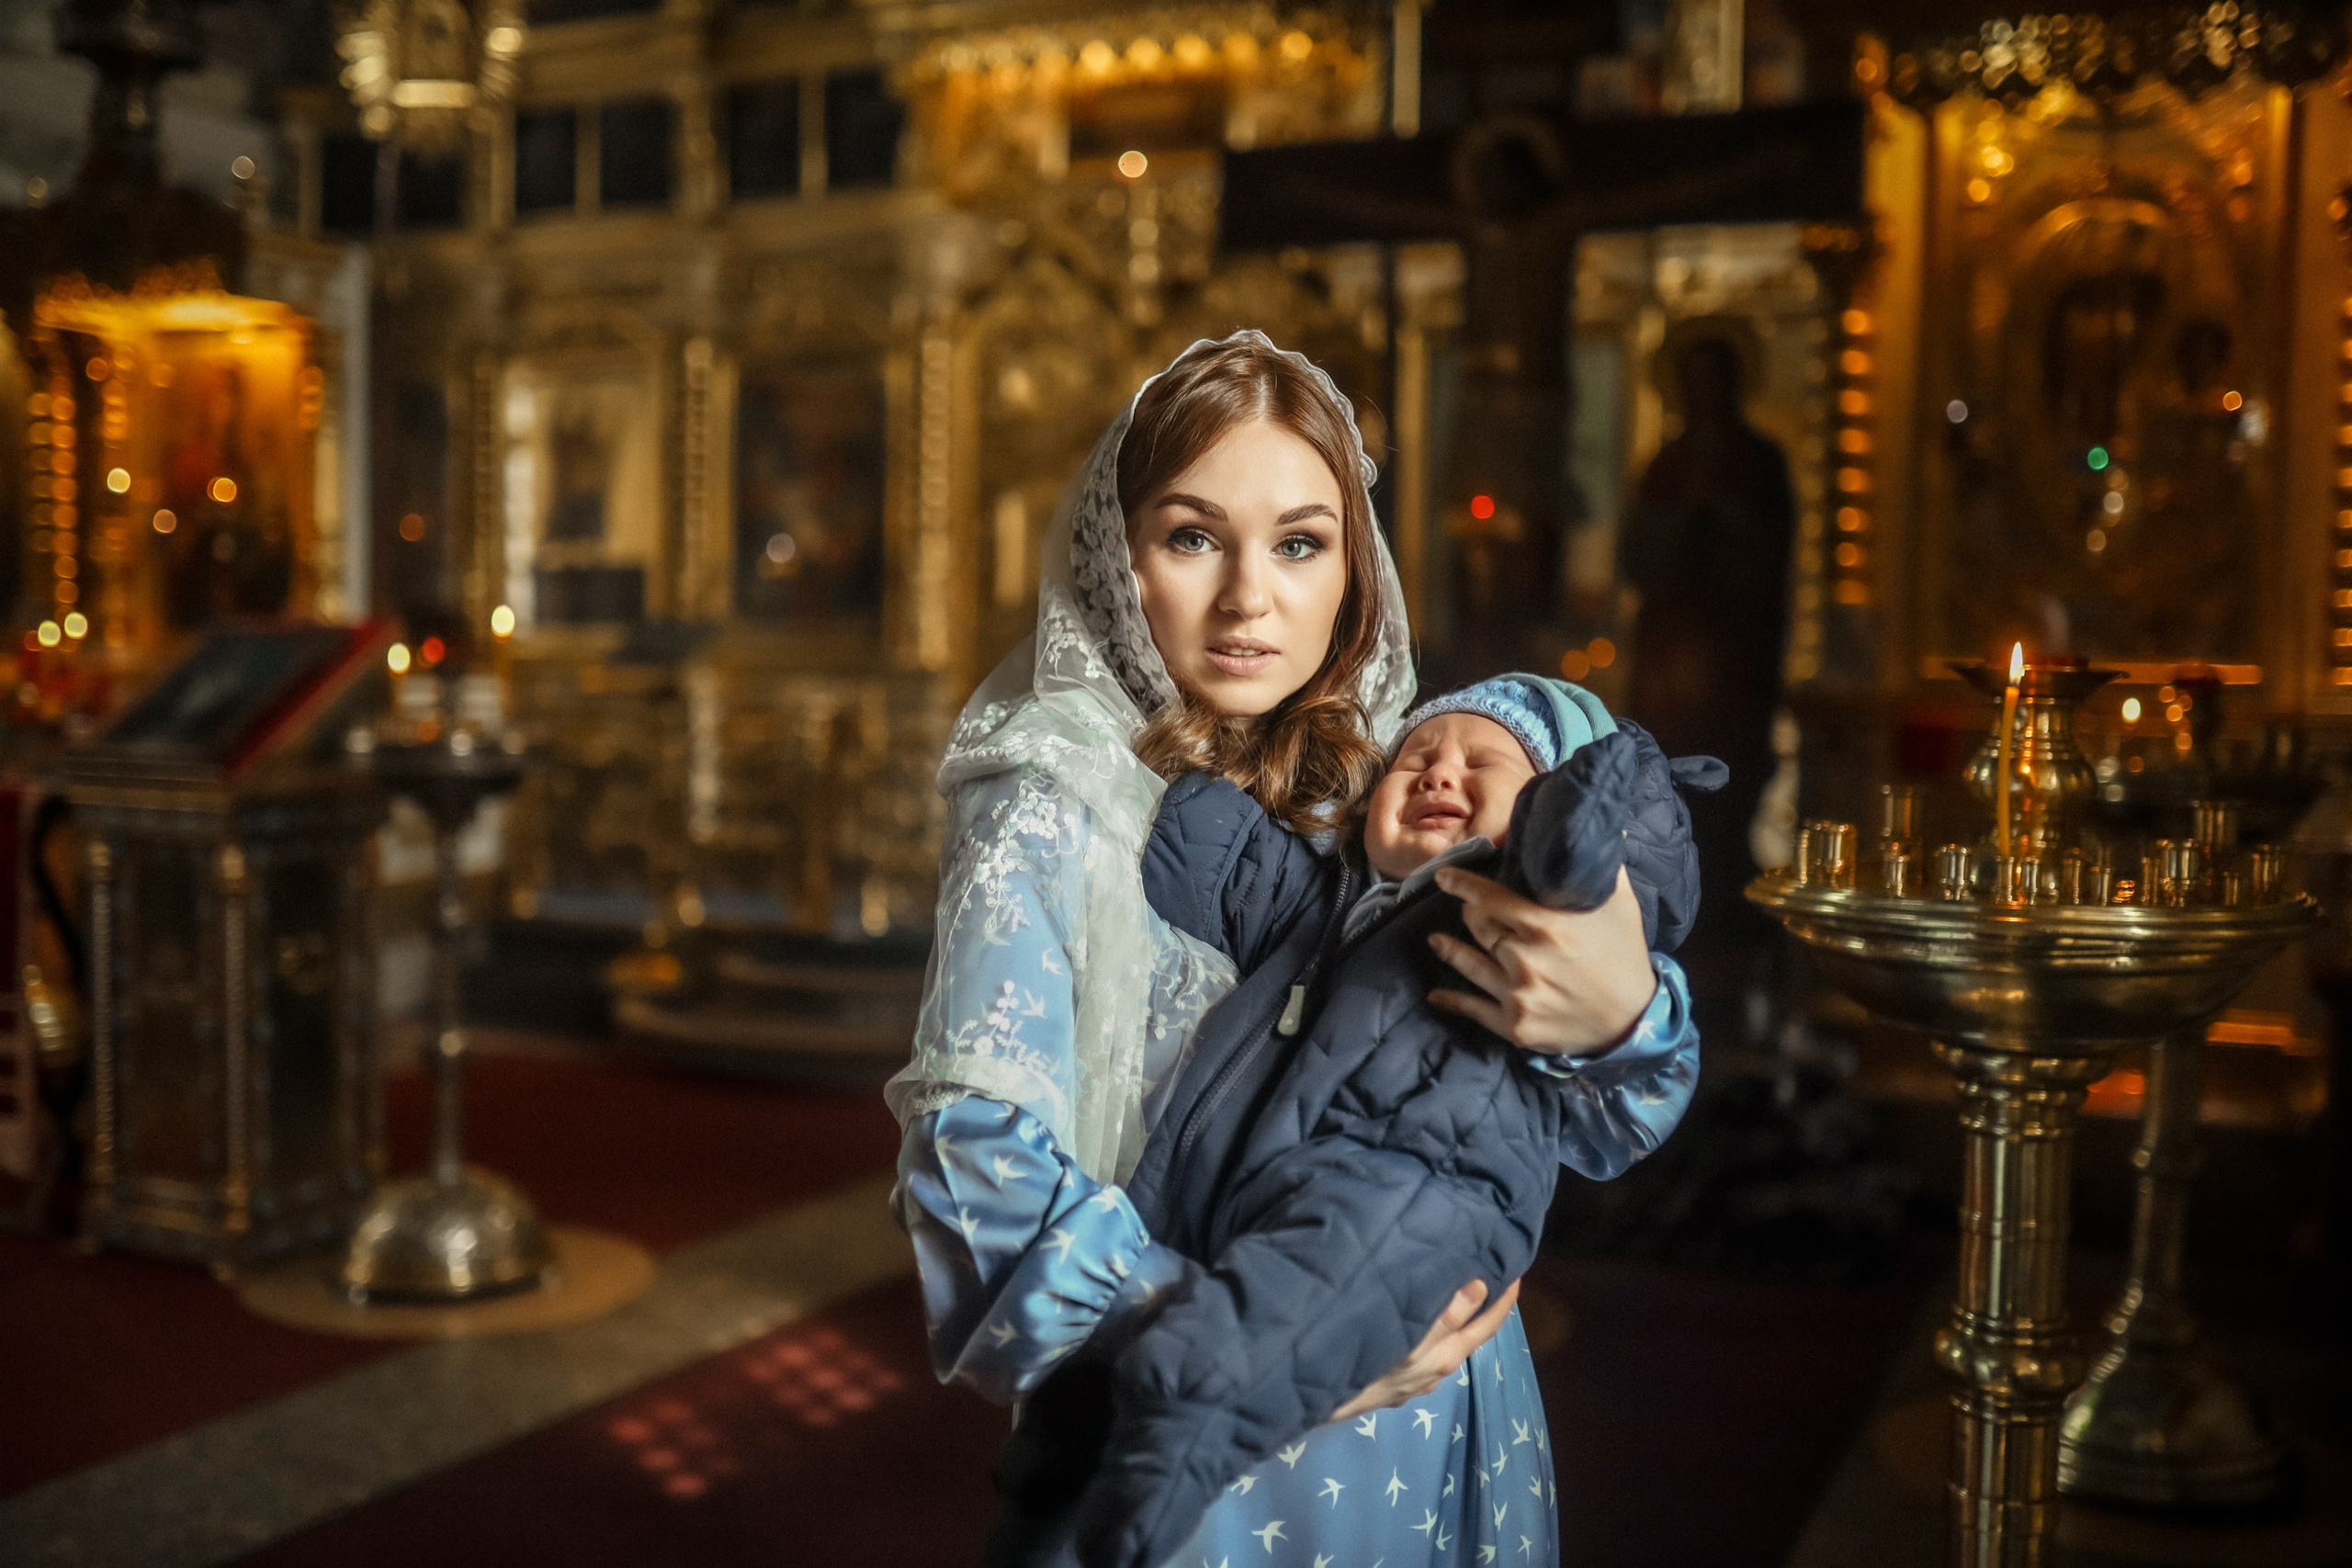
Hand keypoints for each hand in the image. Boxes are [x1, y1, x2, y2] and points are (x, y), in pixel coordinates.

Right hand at [1329, 1278, 1519, 1421]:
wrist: (1313, 1398)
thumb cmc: (1363, 1369)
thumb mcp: (1408, 1342)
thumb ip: (1444, 1317)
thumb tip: (1481, 1288)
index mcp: (1442, 1359)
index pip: (1485, 1327)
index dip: (1504, 1302)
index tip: (1518, 1273)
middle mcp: (1433, 1373)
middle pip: (1468, 1336)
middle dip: (1483, 1308)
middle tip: (1493, 1274)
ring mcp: (1412, 1381)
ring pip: (1443, 1343)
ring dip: (1455, 1318)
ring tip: (1456, 1287)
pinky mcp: (1391, 1382)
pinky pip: (1421, 1349)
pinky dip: (1431, 1329)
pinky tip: (1417, 1318)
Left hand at [1427, 865, 1656, 1055]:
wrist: (1635, 1023)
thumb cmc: (1626, 957)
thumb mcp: (1621, 908)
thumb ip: (1603, 870)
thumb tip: (1604, 828)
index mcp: (1547, 926)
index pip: (1491, 898)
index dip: (1463, 885)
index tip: (1443, 877)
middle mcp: (1525, 959)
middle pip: (1480, 928)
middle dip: (1470, 916)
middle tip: (1466, 910)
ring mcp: (1517, 995)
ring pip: (1470, 964)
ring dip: (1449, 950)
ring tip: (1435, 940)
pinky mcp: (1514, 1025)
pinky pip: (1474, 1009)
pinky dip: (1452, 1002)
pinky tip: (1435, 996)